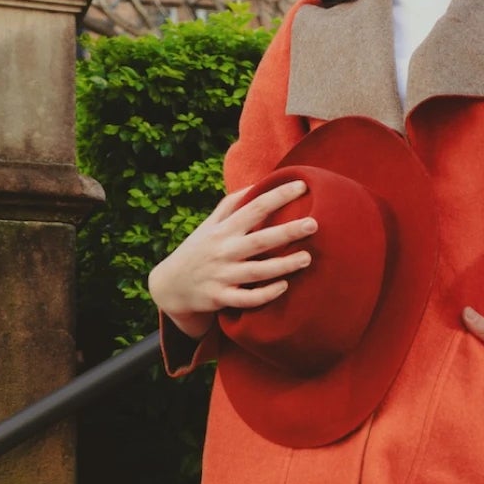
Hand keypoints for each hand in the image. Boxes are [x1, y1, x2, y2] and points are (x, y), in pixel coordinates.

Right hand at [148, 177, 318, 335]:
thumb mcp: (209, 225)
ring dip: (283, 265)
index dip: (278, 196)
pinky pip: (247, 299)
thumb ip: (231, 205)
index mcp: (223, 230)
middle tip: (314, 224)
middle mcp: (223, 251)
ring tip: (307, 258)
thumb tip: (256, 184)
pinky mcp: (221, 299)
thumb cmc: (198, 250)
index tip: (303, 186)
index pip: (254, 207)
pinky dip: (265, 294)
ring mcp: (222, 276)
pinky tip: (285, 286)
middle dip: (287, 231)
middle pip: (260, 240)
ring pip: (257, 272)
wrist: (170, 286)